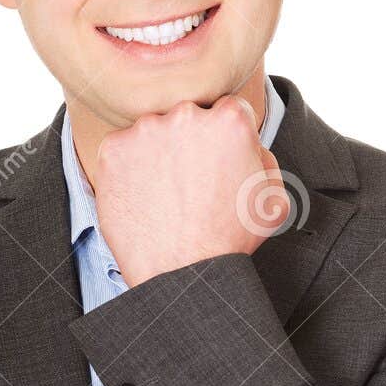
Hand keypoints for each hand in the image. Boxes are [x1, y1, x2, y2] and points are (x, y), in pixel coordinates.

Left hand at [91, 97, 288, 287]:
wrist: (181, 274)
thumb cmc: (230, 241)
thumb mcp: (272, 199)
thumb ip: (263, 156)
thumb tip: (248, 142)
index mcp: (229, 120)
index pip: (227, 111)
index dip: (225, 138)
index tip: (216, 162)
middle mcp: (186, 115)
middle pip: (188, 117)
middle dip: (190, 142)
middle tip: (189, 183)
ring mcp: (145, 130)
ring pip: (153, 132)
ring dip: (158, 153)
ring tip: (165, 195)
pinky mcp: (113, 150)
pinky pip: (121, 150)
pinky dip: (128, 169)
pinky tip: (142, 197)